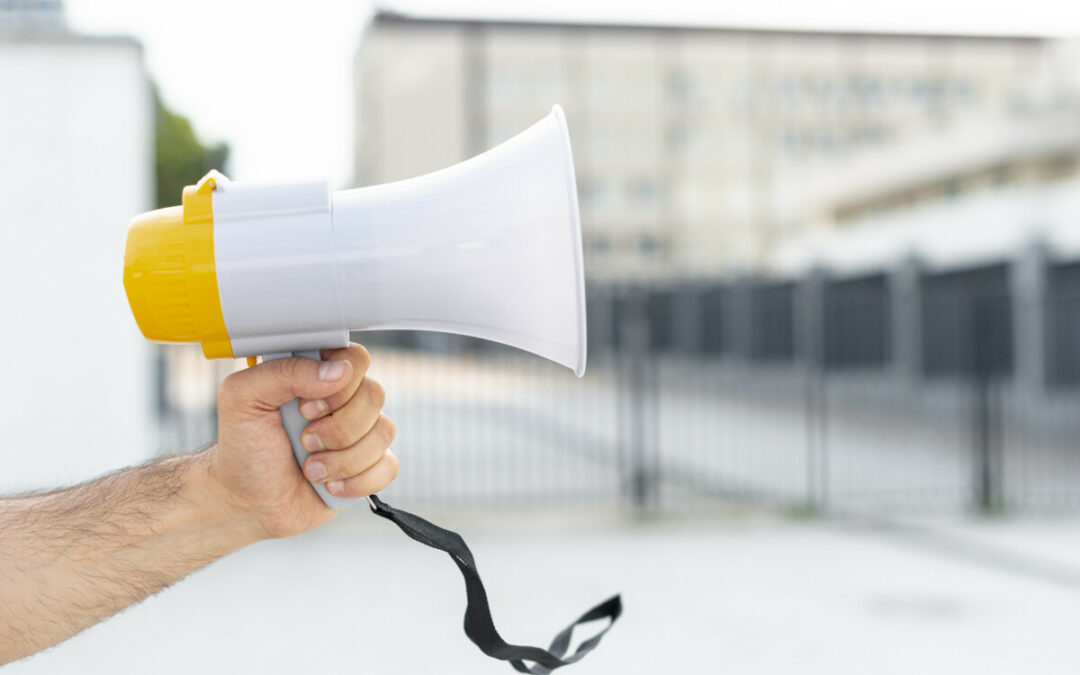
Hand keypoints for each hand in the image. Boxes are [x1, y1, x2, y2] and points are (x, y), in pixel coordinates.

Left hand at [208, 343, 397, 538]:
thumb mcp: (242, 399)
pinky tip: (329, 485)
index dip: (338, 385)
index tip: (305, 408)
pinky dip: (358, 481)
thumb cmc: (243, 449)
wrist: (248, 505)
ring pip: (384, 431)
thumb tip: (339, 371)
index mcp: (314, 375)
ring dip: (344, 460)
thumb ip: (284, 372)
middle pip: (375, 394)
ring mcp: (359, 432)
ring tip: (311, 470)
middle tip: (304, 441)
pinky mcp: (369, 465)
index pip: (354, 358)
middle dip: (338, 428)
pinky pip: (390, 465)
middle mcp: (342, 399)